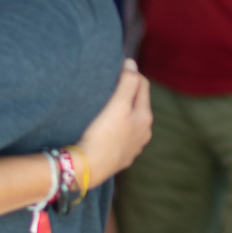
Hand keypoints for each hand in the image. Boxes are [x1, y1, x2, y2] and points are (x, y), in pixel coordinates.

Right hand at [76, 60, 152, 187]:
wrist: (86, 168)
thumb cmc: (103, 135)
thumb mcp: (118, 105)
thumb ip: (128, 83)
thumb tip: (132, 63)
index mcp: (145, 118)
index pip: (143, 86)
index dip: (131, 74)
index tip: (117, 68)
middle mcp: (143, 133)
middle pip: (138, 105)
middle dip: (128, 93)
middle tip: (111, 85)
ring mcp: (133, 147)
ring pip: (130, 123)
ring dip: (122, 113)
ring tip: (106, 108)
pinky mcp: (120, 158)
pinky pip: (120, 138)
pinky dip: (115, 130)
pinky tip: (104, 130)